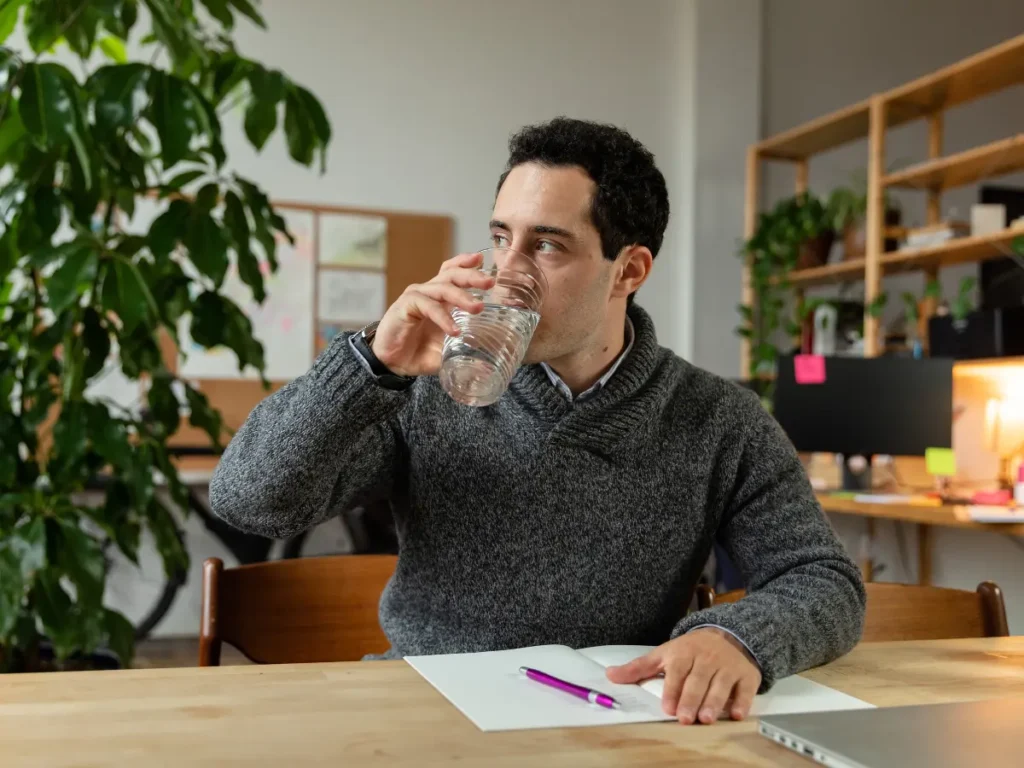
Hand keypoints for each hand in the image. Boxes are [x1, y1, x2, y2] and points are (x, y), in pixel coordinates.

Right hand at [371, 252, 494, 376]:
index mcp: (440, 297)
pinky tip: (454, 331)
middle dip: (472, 276)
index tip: (483, 261)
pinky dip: (443, 317)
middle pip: (452, 275)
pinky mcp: (405, 306)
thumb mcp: (448, 350)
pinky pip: (428, 306)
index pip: (453, 272)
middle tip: (490, 282)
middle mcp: (429, 292)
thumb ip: (466, 350)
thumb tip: (490, 364)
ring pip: (442, 288)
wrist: (392, 364)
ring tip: (478, 308)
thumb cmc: (419, 352)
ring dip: (462, 297)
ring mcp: (416, 297)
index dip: (467, 264)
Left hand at [606, 628, 760, 724]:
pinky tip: (736, 714)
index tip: (668, 707)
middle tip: (685, 718)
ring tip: (707, 719)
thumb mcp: (664, 654)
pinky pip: (745, 689)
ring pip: (721, 685)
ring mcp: (727, 666)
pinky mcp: (746, 674)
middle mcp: (706, 658)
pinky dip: (742, 701)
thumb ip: (638, 668)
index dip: (672, 689)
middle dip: (691, 699)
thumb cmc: (690, 650)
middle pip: (698, 680)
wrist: (729, 634)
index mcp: (684, 652)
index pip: (677, 671)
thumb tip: (609, 675)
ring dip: (714, 702)